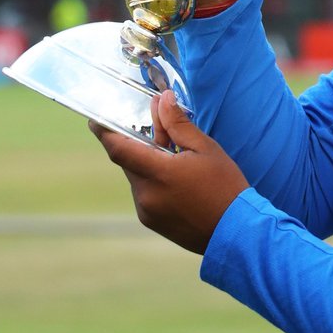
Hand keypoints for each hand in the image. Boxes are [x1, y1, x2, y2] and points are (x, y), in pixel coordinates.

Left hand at [90, 89, 248, 253]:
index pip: (118, 148)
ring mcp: (146, 211)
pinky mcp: (151, 221)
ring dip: (149, 164)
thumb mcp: (205, 149)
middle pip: (129, 161)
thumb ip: (178, 124)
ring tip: (178, 160)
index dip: (103, 131)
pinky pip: (145, 194)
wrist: (237, 233)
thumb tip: (162, 99)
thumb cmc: (225, 187)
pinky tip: (179, 182)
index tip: (95, 119)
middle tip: (161, 131)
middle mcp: (145, 194)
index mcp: (158, 173)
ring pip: (137, 178)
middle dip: (140, 144)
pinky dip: (154, 182)